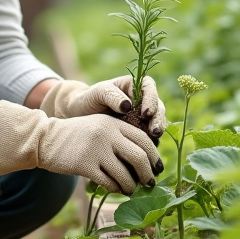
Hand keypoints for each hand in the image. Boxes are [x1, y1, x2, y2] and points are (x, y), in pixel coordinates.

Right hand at [0, 102, 162, 194]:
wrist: (46, 139)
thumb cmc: (77, 136)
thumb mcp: (100, 127)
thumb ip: (120, 137)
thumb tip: (145, 161)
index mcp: (114, 123)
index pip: (144, 139)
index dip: (155, 156)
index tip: (158, 168)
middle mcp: (107, 134)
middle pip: (139, 157)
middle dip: (148, 174)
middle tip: (150, 183)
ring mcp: (96, 150)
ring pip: (125, 174)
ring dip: (132, 186)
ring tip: (131, 190)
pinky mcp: (85, 165)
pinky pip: (108, 183)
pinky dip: (116, 189)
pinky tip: (116, 190)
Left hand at [40, 76, 166, 139]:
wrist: (80, 115)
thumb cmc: (89, 99)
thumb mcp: (97, 93)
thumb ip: (111, 96)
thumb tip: (127, 106)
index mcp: (134, 86)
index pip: (149, 87)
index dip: (151, 100)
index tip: (146, 113)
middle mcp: (142, 100)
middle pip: (158, 107)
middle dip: (158, 120)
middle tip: (154, 132)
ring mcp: (142, 117)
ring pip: (156, 123)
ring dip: (156, 133)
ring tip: (152, 144)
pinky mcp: (139, 131)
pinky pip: (149, 137)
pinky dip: (149, 144)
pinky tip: (145, 152)